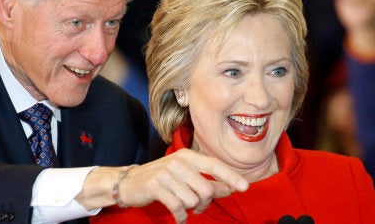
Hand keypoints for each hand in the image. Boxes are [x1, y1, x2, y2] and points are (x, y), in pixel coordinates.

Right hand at [78, 149, 248, 222]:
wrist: (129, 182)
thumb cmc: (162, 179)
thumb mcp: (185, 176)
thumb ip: (207, 181)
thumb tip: (230, 187)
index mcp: (187, 156)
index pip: (213, 165)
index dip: (230, 176)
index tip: (244, 187)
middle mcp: (177, 162)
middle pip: (205, 189)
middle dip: (205, 204)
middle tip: (198, 208)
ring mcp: (165, 173)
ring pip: (192, 200)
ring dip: (191, 210)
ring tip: (184, 209)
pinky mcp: (155, 186)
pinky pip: (178, 207)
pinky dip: (181, 217)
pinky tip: (179, 218)